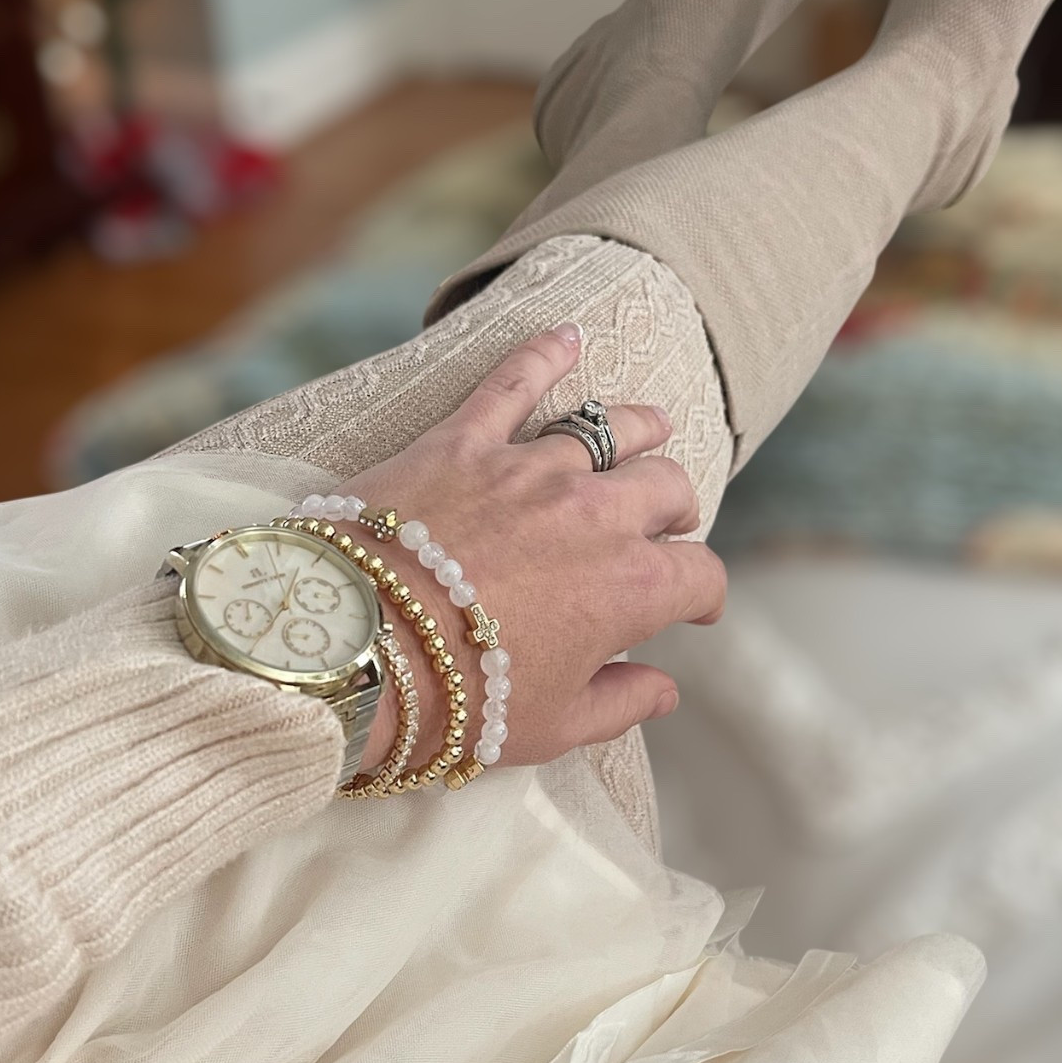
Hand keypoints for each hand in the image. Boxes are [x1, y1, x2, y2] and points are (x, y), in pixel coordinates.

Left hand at [341, 324, 725, 773]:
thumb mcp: (550, 727)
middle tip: (667, 524)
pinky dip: (545, 353)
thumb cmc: (457, 703)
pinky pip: (514, 381)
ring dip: (639, 430)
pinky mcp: (465, 441)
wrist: (358, 651)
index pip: (698, 576)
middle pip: (666, 489)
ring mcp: (530, 469)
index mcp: (629, 588)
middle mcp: (595, 515)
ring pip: (610, 427)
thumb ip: (620, 703)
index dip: (704, 594)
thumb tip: (664, 688)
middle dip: (677, 509)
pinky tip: (568, 335)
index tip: (695, 608)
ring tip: (653, 429)